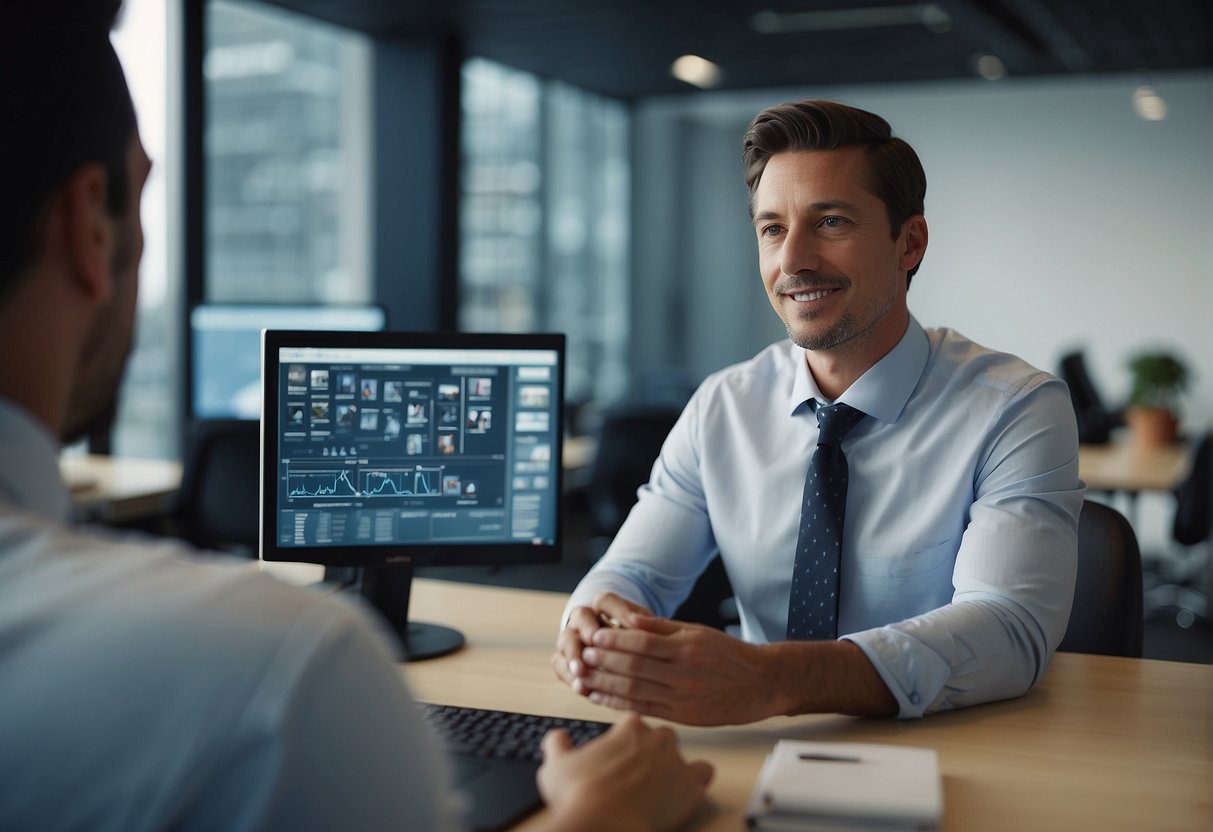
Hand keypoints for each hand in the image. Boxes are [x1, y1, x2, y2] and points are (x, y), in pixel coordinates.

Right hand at [536, 714, 713, 831]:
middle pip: (660, 736)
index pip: (634, 724)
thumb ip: (557, 745)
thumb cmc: (579, 794)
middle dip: (650, 751)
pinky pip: (704, 776)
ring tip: (658, 786)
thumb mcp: (556, 765)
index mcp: (629, 727)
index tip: (616, 757)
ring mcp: (677, 762)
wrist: (603, 824)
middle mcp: (657, 739)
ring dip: (674, 766)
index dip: (624, 741)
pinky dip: (696, 783)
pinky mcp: (691, 788)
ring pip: (684, 755)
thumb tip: (556, 738)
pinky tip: (682, 794)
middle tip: (634, 774)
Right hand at [552, 592, 652, 696]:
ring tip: (582, 673)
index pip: (606, 601)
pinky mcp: (566, 661)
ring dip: (573, 657)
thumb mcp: (647, 632)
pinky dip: (570, 677)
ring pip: (566, 642)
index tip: (626, 625)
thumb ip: (646, 625)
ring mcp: (573, 639)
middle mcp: (585, 620)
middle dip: (587, 631)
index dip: (616, 611)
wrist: (625, 662)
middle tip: (592, 644)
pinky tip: (583, 688)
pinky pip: (560, 665)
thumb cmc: (638, 642)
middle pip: (580, 617)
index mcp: (605, 608)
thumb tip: (639, 622)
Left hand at [575, 614, 779, 724]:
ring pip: (634, 690)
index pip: (642, 643)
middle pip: (634, 667)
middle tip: (582, 654)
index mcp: (686, 648)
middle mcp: (683, 674)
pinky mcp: (682, 717)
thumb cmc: (728, 655)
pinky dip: (618, 703)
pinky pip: (643, 709)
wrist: (760, 684)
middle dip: (604, 660)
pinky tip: (600, 696)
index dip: (615, 640)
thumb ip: (662, 627)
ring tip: (583, 676)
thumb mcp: (697, 631)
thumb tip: (629, 619)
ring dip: (605, 683)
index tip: (594, 635)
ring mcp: (681, 697)